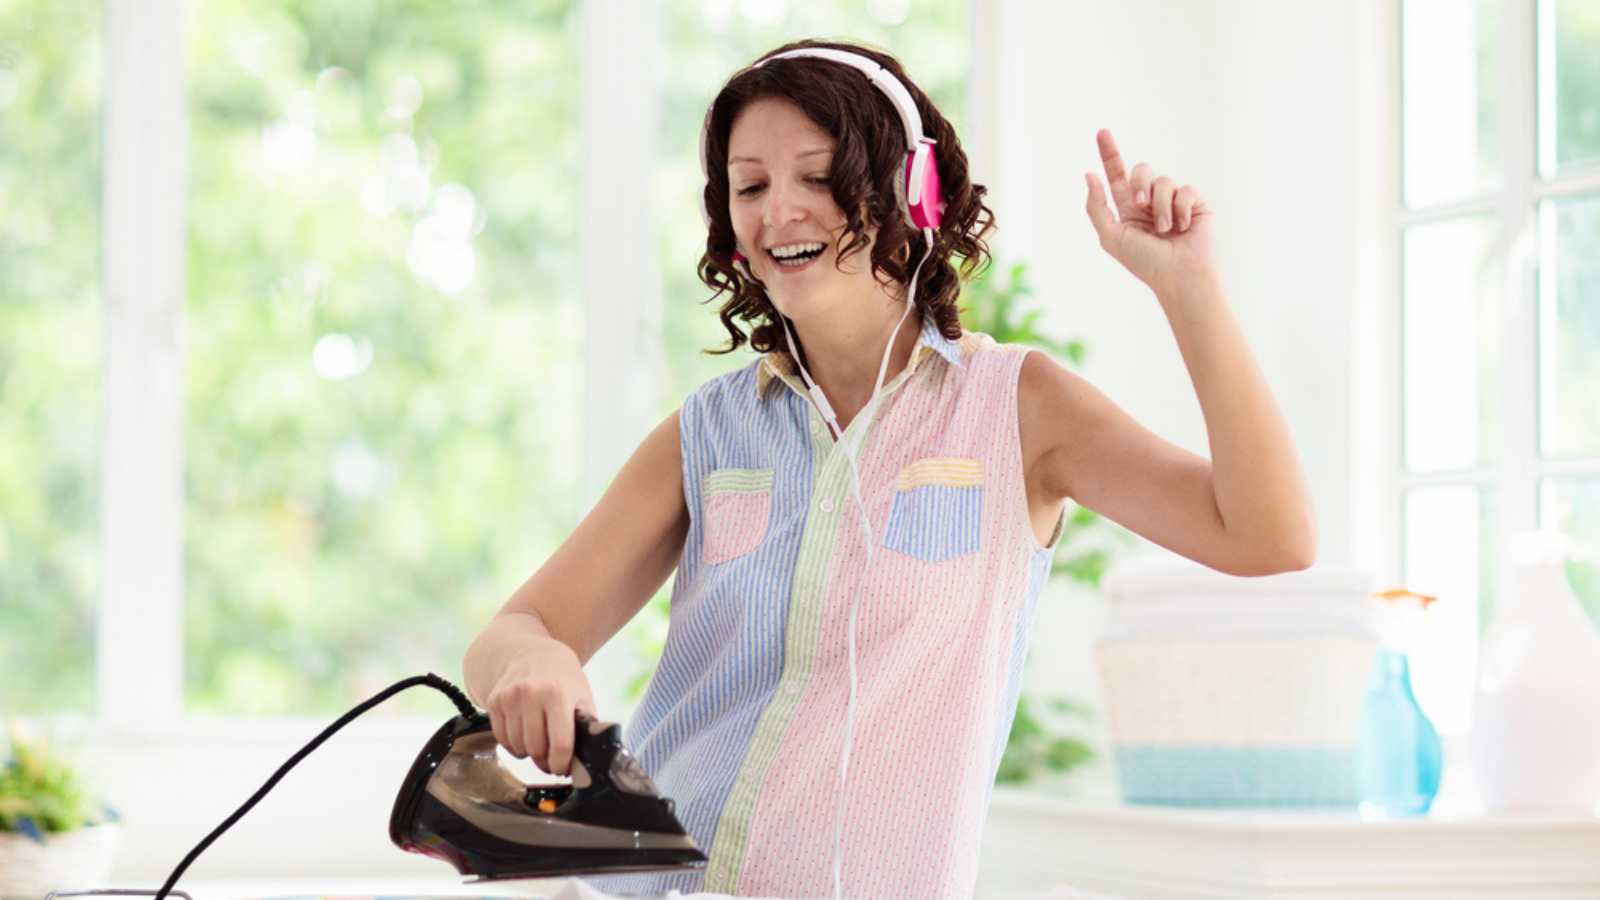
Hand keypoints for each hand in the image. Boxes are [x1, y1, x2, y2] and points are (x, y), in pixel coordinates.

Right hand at [483, 640, 597, 776]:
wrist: (532, 653)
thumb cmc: (562, 679)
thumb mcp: (582, 696)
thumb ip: (586, 726)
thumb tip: (588, 759)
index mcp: (558, 694)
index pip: (560, 744)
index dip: (562, 764)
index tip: (563, 770)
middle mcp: (530, 694)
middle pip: (536, 749)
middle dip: (545, 762)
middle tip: (552, 759)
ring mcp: (509, 698)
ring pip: (518, 747)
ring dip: (529, 753)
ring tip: (539, 743)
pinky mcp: (494, 701)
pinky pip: (502, 739)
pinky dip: (513, 745)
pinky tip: (523, 734)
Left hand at [1084, 129, 1218, 296]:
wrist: (1180, 275)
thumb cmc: (1145, 262)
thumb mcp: (1111, 236)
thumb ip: (1097, 206)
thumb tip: (1089, 175)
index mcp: (1128, 210)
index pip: (1117, 176)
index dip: (1110, 154)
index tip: (1101, 132)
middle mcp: (1150, 202)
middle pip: (1140, 170)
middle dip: (1138, 182)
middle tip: (1140, 203)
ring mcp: (1173, 202)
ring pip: (1163, 180)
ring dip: (1160, 206)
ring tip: (1164, 229)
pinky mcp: (1195, 204)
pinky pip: (1185, 189)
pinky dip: (1180, 208)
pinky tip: (1183, 226)